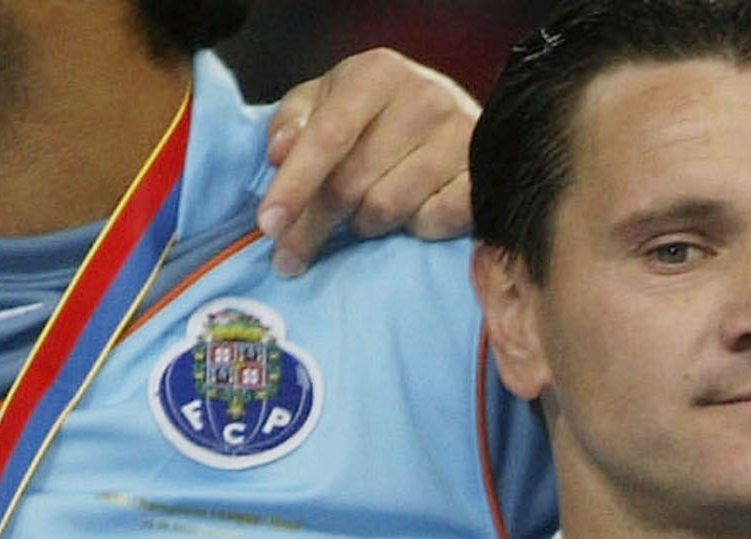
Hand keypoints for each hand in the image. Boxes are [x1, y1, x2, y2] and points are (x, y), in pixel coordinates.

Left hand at [259, 49, 476, 274]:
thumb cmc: (373, 115)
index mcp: (378, 73)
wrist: (447, 119)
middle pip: (351, 183)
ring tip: (363, 213)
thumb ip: (293, 123)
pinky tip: (409, 214)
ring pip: (387, 209)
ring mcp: (460, 136)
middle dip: (314, 225)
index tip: (268, 225)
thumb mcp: (324, 103)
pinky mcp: (482, 177)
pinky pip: (432, 223)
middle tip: (291, 254)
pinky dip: (412, 229)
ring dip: (364, 224)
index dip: (295, 184)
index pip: (329, 135)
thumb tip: (279, 152)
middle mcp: (424, 96)